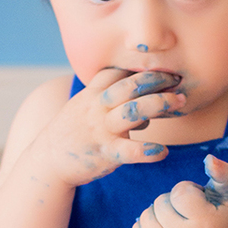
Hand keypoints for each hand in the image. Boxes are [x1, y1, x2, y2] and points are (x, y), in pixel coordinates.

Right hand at [37, 68, 186, 186]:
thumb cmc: (74, 131)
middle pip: (129, 86)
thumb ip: (113, 98)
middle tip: (178, 79)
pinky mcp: (105, 153)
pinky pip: (129, 151)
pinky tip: (162, 151)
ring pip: (133, 111)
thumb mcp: (86, 106)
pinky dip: (147, 151)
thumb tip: (146, 102)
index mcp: (93, 94)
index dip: (142, 68)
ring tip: (180, 102)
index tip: (164, 67)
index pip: (118, 73)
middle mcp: (97, 108)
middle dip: (156, 80)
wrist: (48, 160)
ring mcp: (101, 130)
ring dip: (159, 104)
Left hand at [133, 155, 227, 227]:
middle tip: (186, 214)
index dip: (188, 192)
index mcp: (205, 224)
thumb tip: (210, 158)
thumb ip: (222, 174)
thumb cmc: (218, 221)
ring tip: (175, 222)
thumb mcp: (225, 197)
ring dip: (158, 213)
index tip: (197, 202)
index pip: (180, 192)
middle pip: (161, 202)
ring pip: (146, 215)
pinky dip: (147, 226)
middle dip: (172, 203)